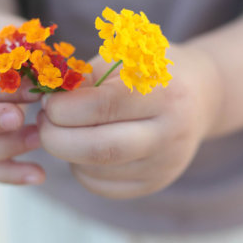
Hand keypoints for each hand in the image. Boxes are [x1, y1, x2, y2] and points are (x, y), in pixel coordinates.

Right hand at [0, 16, 44, 184]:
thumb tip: (55, 80)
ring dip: (0, 147)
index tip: (34, 90)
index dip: (0, 83)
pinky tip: (37, 174)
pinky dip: (6, 173)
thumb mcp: (16, 33)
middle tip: (19, 119)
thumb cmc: (3, 40)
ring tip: (39, 139)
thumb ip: (31, 53)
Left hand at [37, 43, 221, 198]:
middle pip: (101, 150)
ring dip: (66, 153)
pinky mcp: (155, 183)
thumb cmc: (152, 67)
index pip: (105, 107)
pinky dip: (81, 169)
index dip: (65, 107)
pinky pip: (104, 186)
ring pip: (98, 172)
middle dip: (57, 138)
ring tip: (61, 129)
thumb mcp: (126, 55)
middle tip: (42, 121)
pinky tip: (82, 147)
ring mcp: (166, 164)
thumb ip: (89, 75)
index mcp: (165, 92)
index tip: (47, 99)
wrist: (200, 94)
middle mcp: (171, 132)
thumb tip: (50, 95)